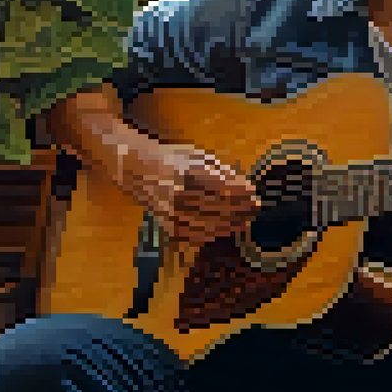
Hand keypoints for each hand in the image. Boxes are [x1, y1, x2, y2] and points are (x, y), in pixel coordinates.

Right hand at [132, 143, 261, 247]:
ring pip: (210, 224)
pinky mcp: (167, 226)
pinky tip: (225, 230)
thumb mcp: (196, 155)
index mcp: (189, 173)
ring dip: (231, 224)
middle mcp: (180, 194)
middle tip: (256, 209)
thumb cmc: (170, 159)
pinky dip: (213, 234)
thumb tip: (243, 185)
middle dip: (241, 210)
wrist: (136, 170)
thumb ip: (220, 170)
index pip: (224, 188)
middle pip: (220, 208)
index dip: (243, 194)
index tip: (255, 195)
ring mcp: (172, 213)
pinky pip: (195, 236)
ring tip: (245, 221)